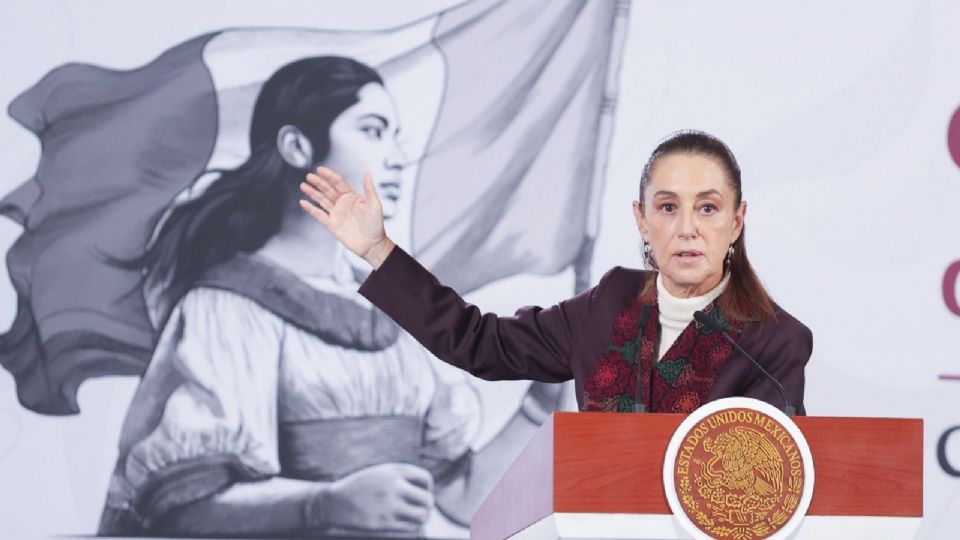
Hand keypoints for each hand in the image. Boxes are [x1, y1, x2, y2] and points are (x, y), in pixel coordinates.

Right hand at [300, 167, 395, 267]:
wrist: (372, 245)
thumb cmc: (376, 225)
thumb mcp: (374, 205)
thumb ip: (369, 188)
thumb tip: (367, 172)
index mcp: (353, 197)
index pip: (339, 183)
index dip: (329, 176)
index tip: (320, 169)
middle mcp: (343, 204)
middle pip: (328, 190)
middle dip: (318, 183)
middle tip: (309, 176)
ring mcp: (337, 214)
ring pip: (322, 200)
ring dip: (313, 193)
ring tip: (303, 186)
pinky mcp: (332, 225)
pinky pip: (319, 215)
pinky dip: (311, 209)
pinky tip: (303, 202)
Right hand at [306, 463, 434, 532]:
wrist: (335, 503)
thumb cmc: (360, 487)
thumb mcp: (380, 472)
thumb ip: (401, 476)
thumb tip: (427, 488)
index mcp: (394, 471)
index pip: (425, 479)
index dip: (427, 487)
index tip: (421, 492)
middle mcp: (394, 487)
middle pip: (428, 499)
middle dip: (427, 505)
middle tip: (420, 507)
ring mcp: (390, 506)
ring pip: (422, 515)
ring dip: (422, 517)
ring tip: (415, 517)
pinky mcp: (384, 523)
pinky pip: (411, 528)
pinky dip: (412, 527)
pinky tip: (405, 524)